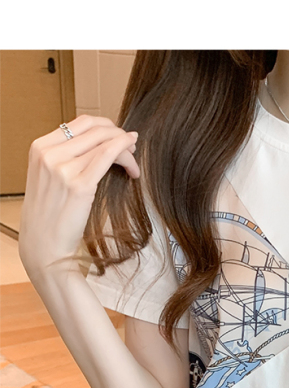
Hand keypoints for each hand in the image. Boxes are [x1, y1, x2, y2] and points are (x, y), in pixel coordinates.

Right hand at [19, 115, 139, 278]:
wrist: (44, 247)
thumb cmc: (49, 217)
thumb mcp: (48, 179)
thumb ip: (63, 159)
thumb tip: (92, 146)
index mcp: (39, 148)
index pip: (78, 123)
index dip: (104, 126)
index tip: (116, 136)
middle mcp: (49, 154)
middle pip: (93, 128)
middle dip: (117, 134)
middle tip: (130, 147)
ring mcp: (63, 168)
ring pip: (104, 142)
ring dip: (124, 147)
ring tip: (133, 160)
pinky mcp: (79, 185)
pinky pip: (107, 156)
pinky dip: (124, 150)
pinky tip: (133, 154)